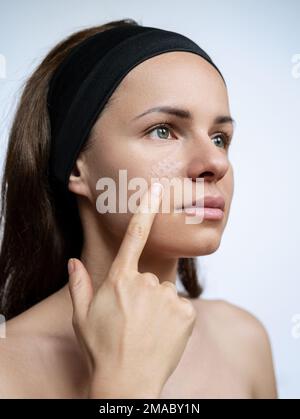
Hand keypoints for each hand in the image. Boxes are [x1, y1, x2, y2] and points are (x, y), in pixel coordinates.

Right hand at [67, 182, 196, 397]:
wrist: (127, 383)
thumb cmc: (101, 349)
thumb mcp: (81, 316)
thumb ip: (79, 284)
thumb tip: (73, 262)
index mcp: (120, 280)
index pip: (135, 236)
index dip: (145, 209)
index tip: (155, 188)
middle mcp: (146, 283)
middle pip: (149, 279)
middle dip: (142, 295)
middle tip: (132, 321)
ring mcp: (168, 298)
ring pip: (164, 294)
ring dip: (158, 308)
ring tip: (146, 331)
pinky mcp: (186, 313)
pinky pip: (180, 308)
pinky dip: (174, 319)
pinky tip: (162, 336)